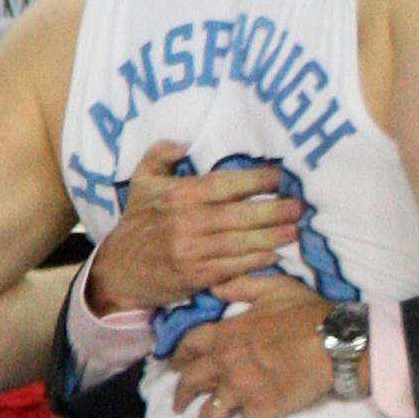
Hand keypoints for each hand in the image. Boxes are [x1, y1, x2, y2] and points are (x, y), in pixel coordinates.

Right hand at [86, 141, 301, 314]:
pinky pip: (233, 267)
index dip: (255, 180)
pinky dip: (256, 261)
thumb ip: (161, 154)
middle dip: (273, 210)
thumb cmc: (137, 221)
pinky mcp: (196, 276)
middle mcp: (187, 222)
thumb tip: (185, 141)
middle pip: (240, 215)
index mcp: (179, 195)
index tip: (278, 177)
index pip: (225, 184)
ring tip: (295, 229)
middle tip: (299, 206)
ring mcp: (192, 251)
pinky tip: (274, 254)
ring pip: (241, 242)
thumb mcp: (142, 181)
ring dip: (272, 236)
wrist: (119, 269)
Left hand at [169, 273, 332, 417]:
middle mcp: (227, 363)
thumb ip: (240, 286)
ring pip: (210, 415)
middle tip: (177, 406)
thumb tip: (213, 289)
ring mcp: (243, 389)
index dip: (180, 354)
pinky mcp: (263, 410)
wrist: (333, 340)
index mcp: (227, 334)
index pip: (191, 344)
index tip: (174, 363)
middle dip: (181, 395)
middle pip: (192, 381)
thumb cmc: (306, 312)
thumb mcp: (273, 286)